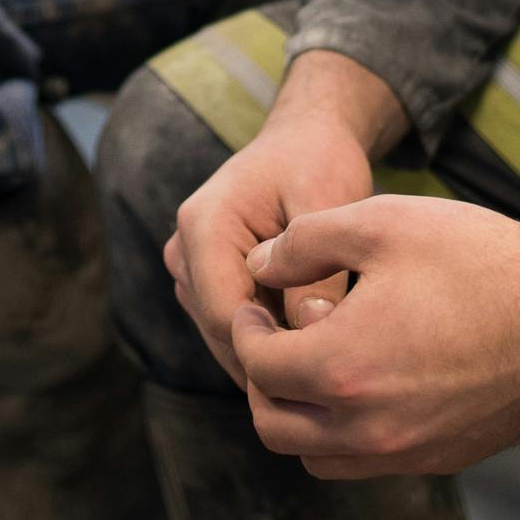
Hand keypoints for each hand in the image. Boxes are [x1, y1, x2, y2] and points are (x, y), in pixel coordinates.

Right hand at [165, 56, 403, 384]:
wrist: (305, 140)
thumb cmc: (318, 162)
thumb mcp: (328, 204)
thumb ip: (319, 271)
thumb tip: (313, 332)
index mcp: (203, 225)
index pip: (226, 315)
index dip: (274, 350)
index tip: (330, 366)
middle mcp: (183, 250)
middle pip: (222, 333)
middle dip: (274, 358)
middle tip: (336, 378)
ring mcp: (189, 270)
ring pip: (226, 338)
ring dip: (272, 352)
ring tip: (330, 360)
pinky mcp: (205, 284)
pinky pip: (233, 329)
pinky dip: (270, 341)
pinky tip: (314, 346)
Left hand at [228, 199, 519, 477]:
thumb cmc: (479, 259)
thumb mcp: (381, 223)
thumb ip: (303, 242)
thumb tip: (258, 265)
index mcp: (342, 366)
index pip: (256, 365)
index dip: (244, 330)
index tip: (254, 304)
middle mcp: (367, 425)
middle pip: (272, 423)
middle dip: (259, 378)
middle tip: (271, 336)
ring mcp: (405, 450)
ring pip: (313, 454)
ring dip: (296, 414)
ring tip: (312, 361)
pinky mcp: (437, 458)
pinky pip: (362, 462)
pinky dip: (340, 433)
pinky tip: (361, 382)